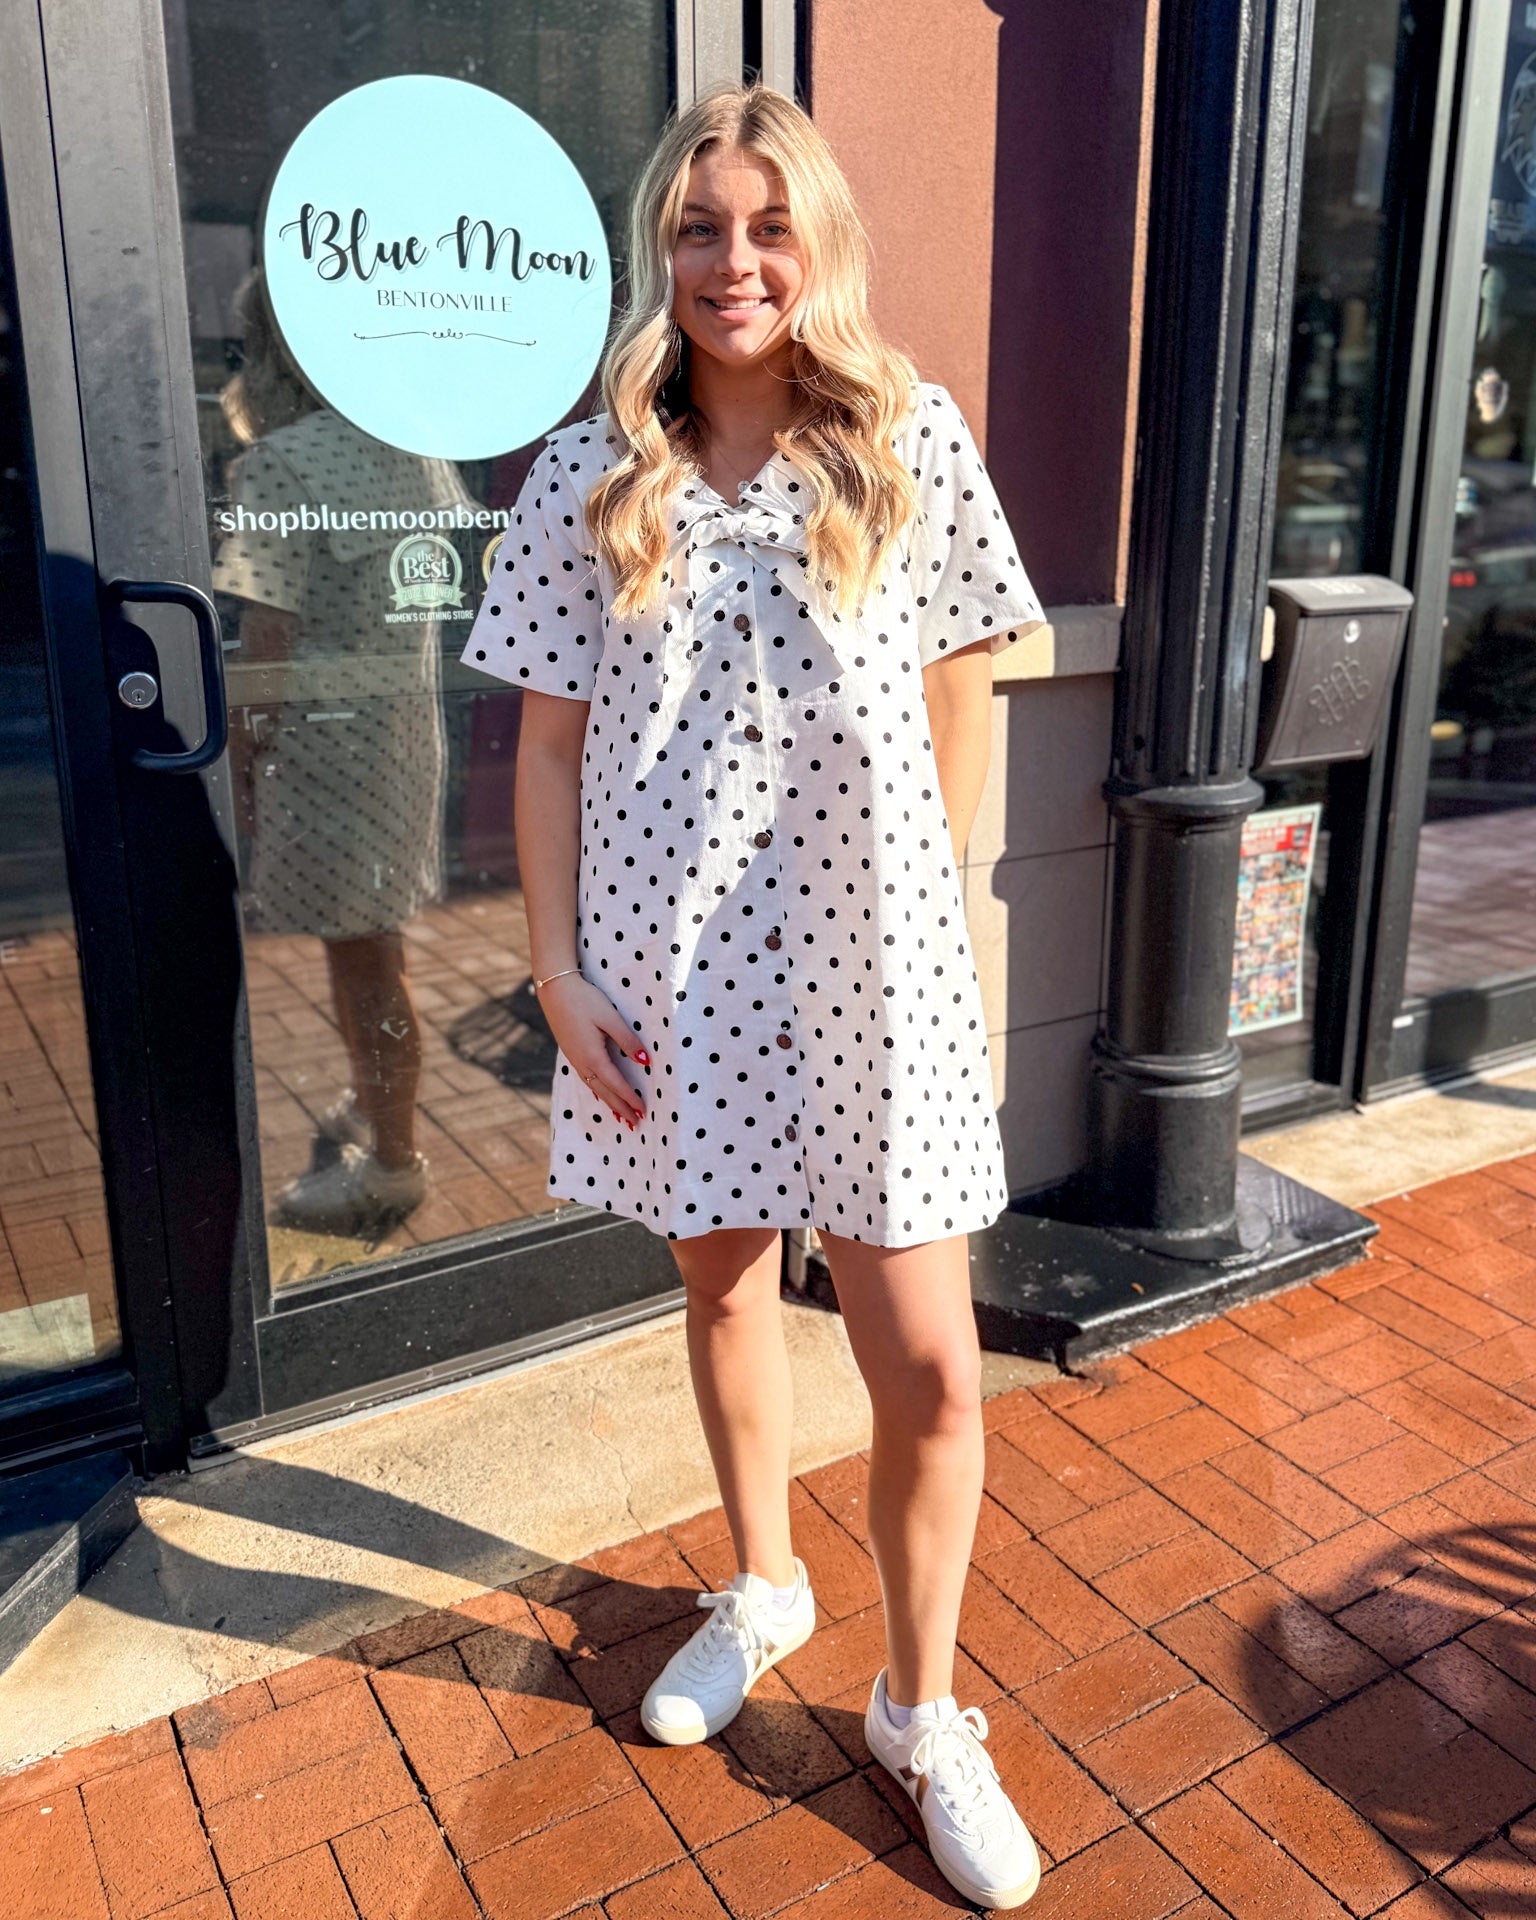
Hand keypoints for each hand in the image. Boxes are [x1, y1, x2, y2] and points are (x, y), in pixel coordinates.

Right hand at [538, 974, 647, 1128]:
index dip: (630, 1099)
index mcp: (593, 1056)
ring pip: (594, 1087)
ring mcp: (574, 1059)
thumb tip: (646, 1062)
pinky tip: (600, 1094)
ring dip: (609, 1103)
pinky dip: (597, 1091)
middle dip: (621, 1108)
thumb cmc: (584, 1000)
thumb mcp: (610, 1018)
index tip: (643, 1111)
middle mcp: (582, 1062)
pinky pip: (586, 1079)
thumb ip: (628, 1040)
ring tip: (620, 1117)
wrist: (554, 989)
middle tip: (635, 1124)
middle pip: (604, 1092)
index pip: (616, 1084)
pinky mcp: (571, 1052)